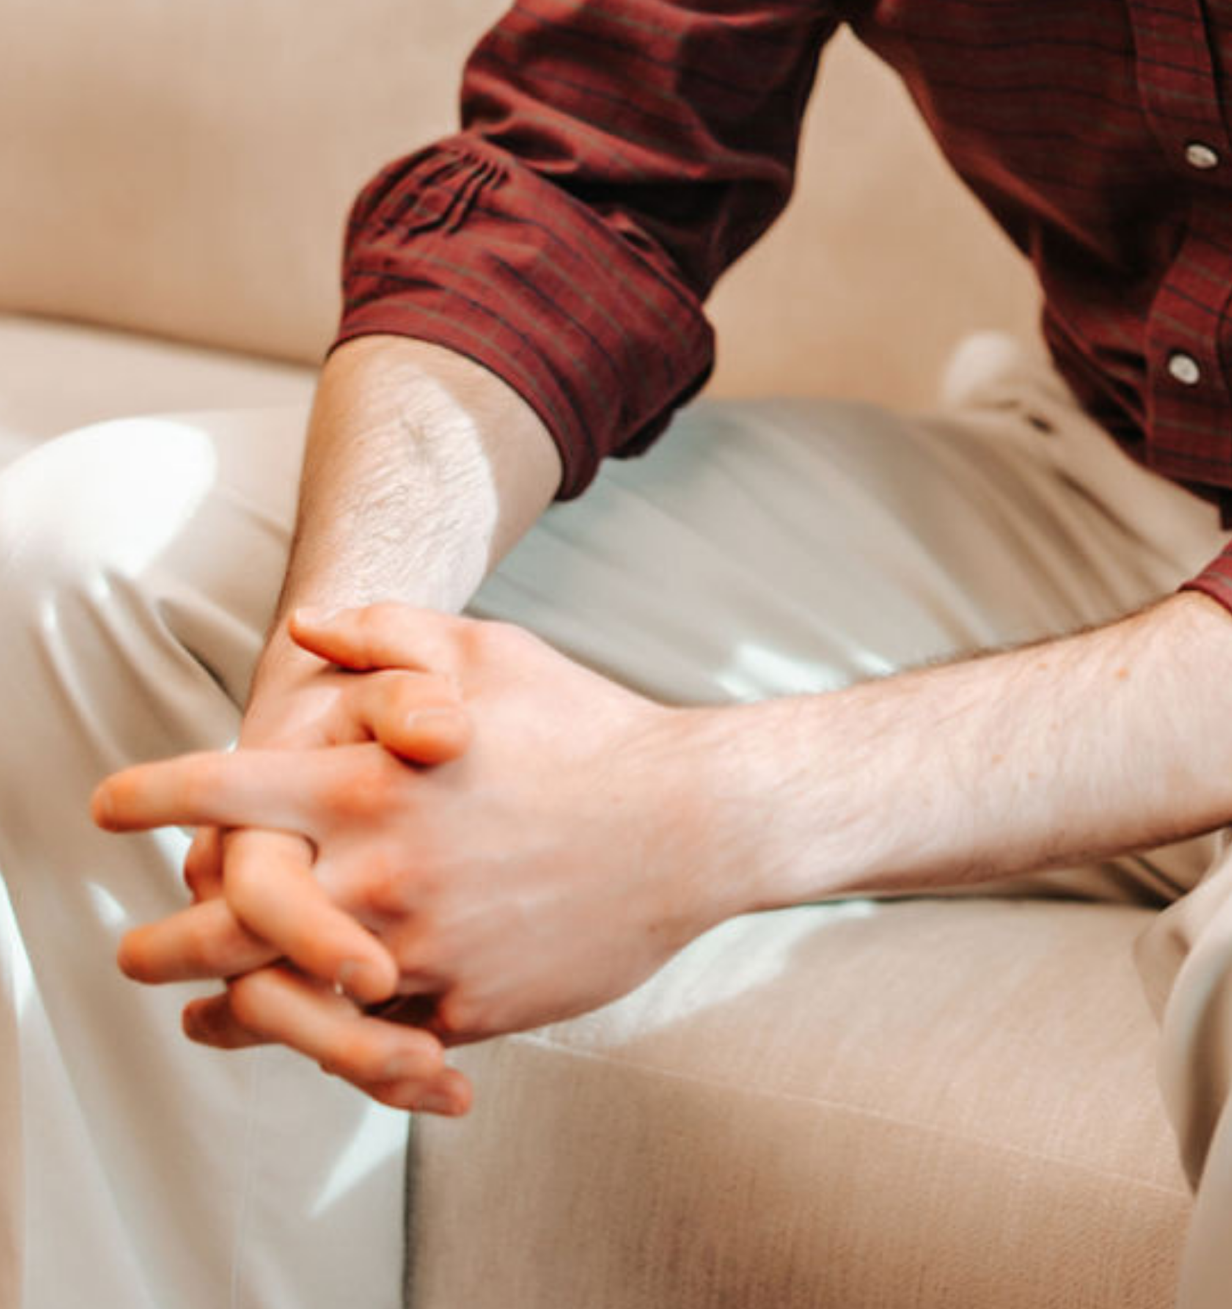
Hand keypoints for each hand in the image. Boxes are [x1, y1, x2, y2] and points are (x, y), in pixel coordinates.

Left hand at [95, 607, 710, 1105]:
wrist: (689, 823)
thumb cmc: (585, 725)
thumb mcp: (487, 653)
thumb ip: (387, 636)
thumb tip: (306, 627)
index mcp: (366, 785)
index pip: (219, 794)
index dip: (149, 799)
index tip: (106, 807)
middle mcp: (373, 876)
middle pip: (221, 922)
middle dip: (161, 935)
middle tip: (131, 944)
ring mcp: (415, 952)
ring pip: (282, 1001)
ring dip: (225, 1007)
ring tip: (200, 1009)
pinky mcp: (460, 1011)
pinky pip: (368, 1041)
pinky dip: (326, 1040)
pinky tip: (309, 1032)